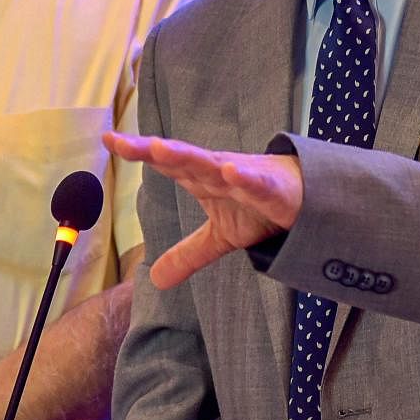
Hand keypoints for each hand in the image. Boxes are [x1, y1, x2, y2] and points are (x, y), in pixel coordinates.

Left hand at [103, 131, 302, 286]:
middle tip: (126, 143)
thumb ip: (188, 254)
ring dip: (188, 155)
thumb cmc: (260, 207)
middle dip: (155, 150)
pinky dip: (246, 177)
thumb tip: (156, 280)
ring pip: (214, 164)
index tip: (109, 139)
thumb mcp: (220, 237)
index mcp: (203, 178)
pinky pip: (258, 183)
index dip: (139, 152)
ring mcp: (245, 177)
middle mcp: (219, 171)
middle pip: (182, 158)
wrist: (310, 199)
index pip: (166, 163)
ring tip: (160, 148)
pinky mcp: (273, 190)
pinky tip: (231, 172)